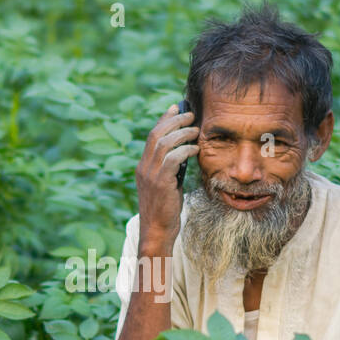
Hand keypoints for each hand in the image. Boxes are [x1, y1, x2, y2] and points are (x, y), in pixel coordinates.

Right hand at [136, 103, 198, 254]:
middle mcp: (144, 168)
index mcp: (143, 167)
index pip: (152, 136)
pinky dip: (185, 150)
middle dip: (174, 120)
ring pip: (164, 144)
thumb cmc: (165, 210)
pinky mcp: (161, 183)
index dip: (164, 119)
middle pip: (156, 135)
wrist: (157, 232)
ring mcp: (150, 175)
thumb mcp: (166, 185)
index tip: (176, 107)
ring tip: (196, 130)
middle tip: (190, 114)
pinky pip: (173, 159)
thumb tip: (184, 152)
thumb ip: (170, 169)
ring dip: (182, 133)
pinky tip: (195, 149)